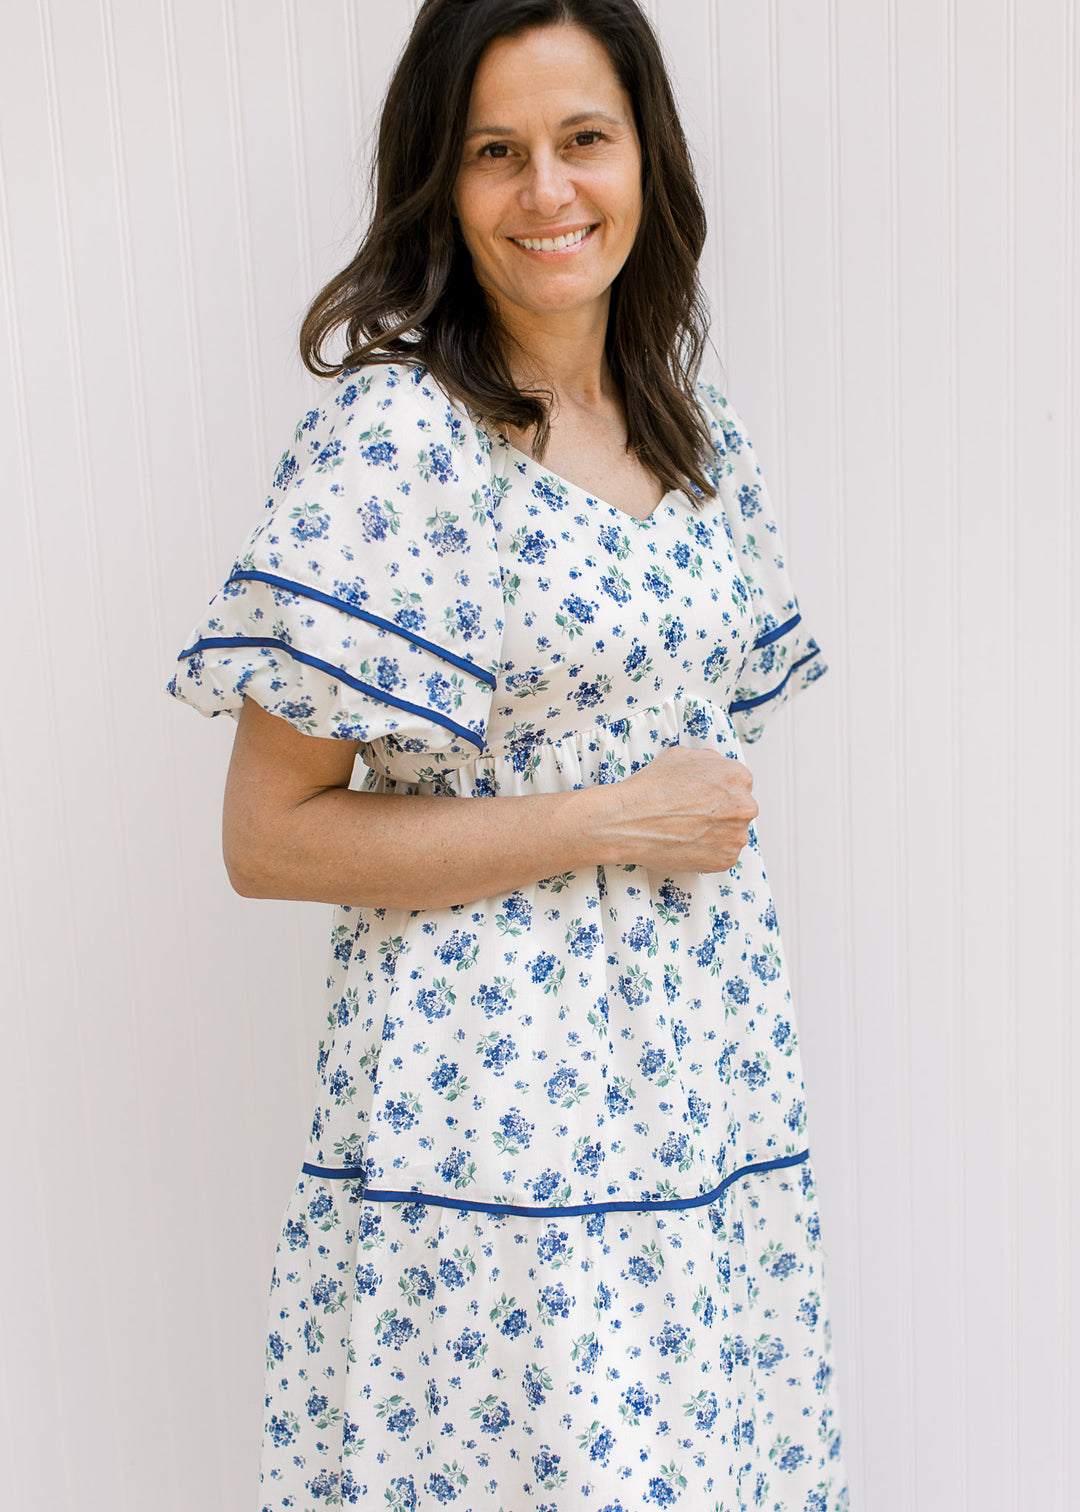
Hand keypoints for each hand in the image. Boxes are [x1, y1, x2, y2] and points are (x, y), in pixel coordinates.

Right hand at [601, 744, 758, 872]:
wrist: (630, 822)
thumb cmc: (651, 791)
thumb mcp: (681, 756)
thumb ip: (709, 760)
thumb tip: (715, 767)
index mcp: (737, 777)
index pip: (739, 786)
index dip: (718, 792)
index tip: (704, 799)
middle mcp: (743, 806)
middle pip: (739, 810)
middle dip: (719, 813)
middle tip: (693, 815)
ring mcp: (736, 836)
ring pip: (731, 834)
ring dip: (715, 833)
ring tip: (687, 830)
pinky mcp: (725, 860)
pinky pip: (722, 855)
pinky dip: (708, 852)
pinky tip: (687, 843)